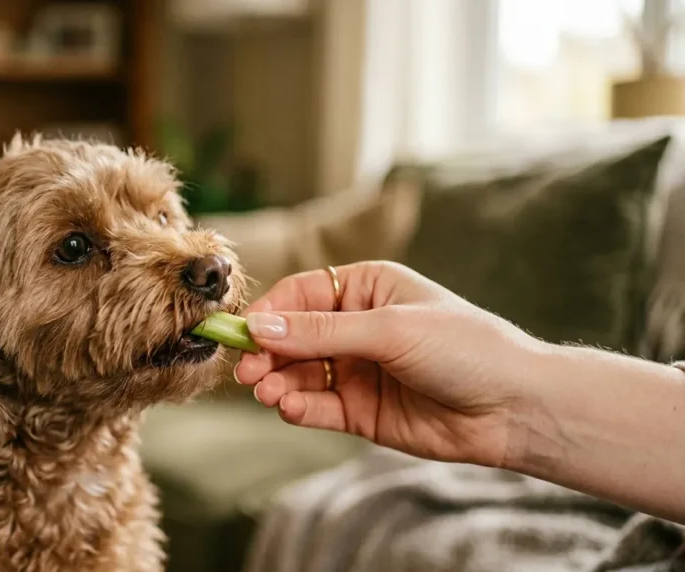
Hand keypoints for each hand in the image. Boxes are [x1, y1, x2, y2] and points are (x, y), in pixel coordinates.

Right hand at [235, 261, 546, 467]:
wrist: (515, 407)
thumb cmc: (464, 348)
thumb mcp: (389, 329)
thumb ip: (321, 332)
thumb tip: (259, 327)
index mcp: (366, 289)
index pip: (301, 295)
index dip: (269, 313)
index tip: (242, 333)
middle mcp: (357, 327)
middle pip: (293, 336)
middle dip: (268, 353)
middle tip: (247, 372)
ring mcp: (358, 370)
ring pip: (301, 374)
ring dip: (279, 382)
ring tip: (266, 392)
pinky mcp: (362, 410)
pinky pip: (319, 406)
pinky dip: (299, 408)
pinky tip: (290, 408)